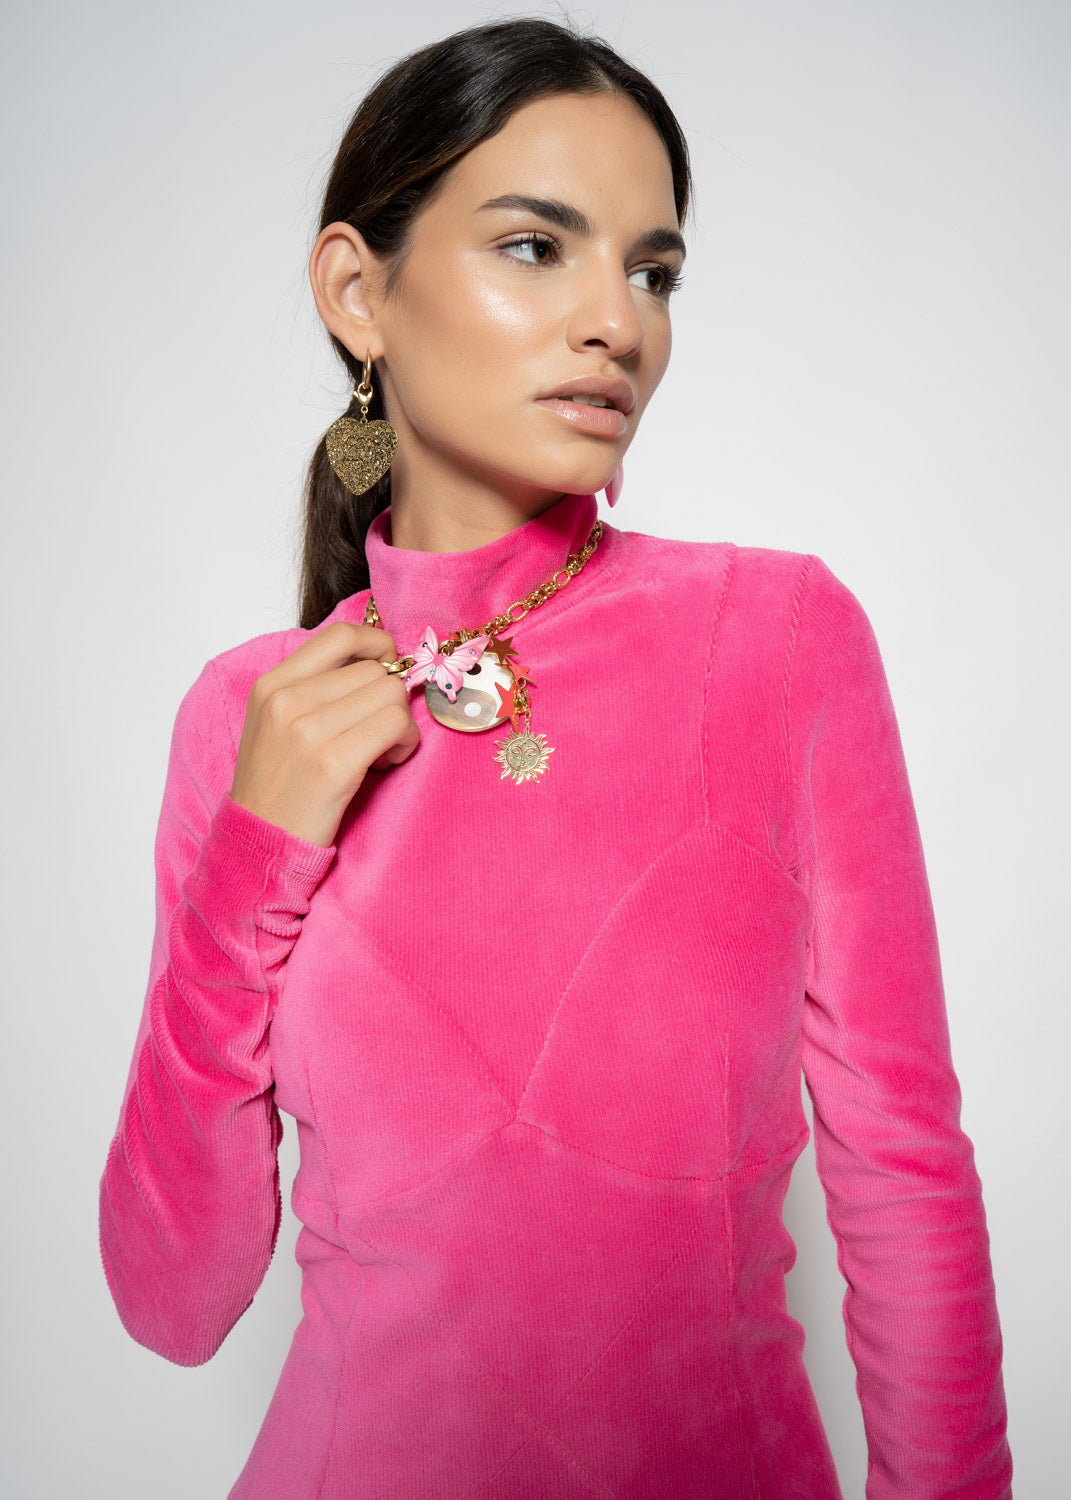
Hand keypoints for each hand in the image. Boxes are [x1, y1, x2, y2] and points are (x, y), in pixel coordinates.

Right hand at [229, 621, 419, 846]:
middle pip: (375, 669)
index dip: (377, 644)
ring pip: (392, 694)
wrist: (260, 840)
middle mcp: (287, 700)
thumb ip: (314, 687)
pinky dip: (405, 742)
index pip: (340, 634)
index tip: (387, 668)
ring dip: (401, 723)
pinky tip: (387, 762)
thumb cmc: (277, 784)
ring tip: (381, 750)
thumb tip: (378, 663)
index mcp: (272, 684)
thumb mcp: (275, 722)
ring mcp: (309, 730)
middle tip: (378, 731)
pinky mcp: (335, 763)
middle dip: (390, 698)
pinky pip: (396, 725)